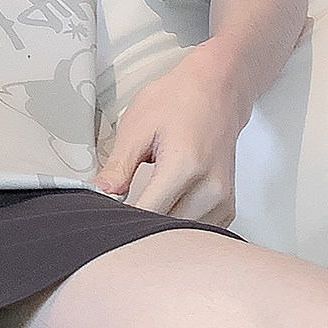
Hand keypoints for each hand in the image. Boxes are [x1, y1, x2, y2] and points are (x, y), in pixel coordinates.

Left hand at [90, 41, 248, 225]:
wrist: (216, 90)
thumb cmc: (178, 101)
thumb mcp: (137, 127)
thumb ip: (118, 167)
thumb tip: (99, 194)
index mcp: (185, 166)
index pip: (148, 212)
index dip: (121, 218)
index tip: (105, 215)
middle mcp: (211, 188)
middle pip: (166, 230)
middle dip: (138, 226)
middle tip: (117, 212)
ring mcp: (223, 200)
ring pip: (182, 237)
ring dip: (159, 229)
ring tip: (139, 208)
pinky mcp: (227, 206)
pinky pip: (197, 232)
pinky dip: (177, 228)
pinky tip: (161, 210)